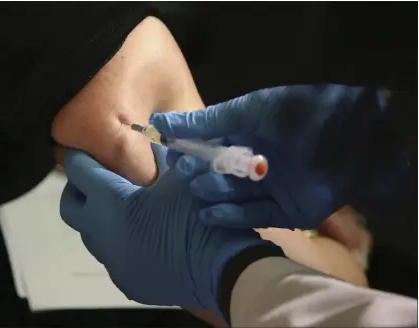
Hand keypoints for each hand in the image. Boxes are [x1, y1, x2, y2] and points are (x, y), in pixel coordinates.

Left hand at [60, 149, 272, 319]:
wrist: (221, 268)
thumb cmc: (198, 215)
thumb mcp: (180, 176)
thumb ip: (159, 156)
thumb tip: (151, 140)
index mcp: (110, 203)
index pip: (79, 172)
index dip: (79, 157)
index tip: (83, 149)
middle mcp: (101, 235)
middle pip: (71, 207)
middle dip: (78, 189)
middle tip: (97, 178)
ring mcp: (113, 262)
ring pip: (91, 235)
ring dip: (99, 217)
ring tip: (124, 206)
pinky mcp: (127, 281)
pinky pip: (113, 256)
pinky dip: (119, 241)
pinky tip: (143, 235)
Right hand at [152, 85, 407, 229]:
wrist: (352, 138)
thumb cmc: (297, 116)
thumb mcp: (249, 110)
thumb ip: (206, 121)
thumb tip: (160, 123)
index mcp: (251, 136)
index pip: (210, 146)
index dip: (190, 151)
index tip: (171, 154)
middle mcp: (259, 163)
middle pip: (220, 173)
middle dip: (200, 172)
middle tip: (185, 172)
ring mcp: (272, 189)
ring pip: (233, 196)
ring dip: (212, 193)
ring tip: (198, 188)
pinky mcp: (287, 212)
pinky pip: (253, 216)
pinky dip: (230, 217)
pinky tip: (209, 213)